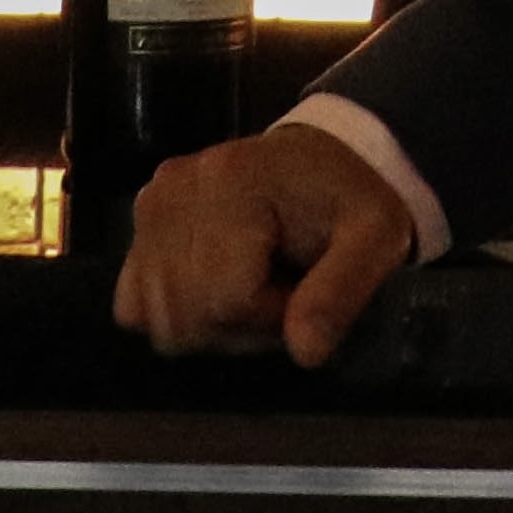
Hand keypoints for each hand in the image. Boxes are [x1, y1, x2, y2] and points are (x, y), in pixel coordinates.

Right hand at [112, 126, 415, 369]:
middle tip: (283, 293)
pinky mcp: (137, 229)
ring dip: (210, 324)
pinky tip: (218, 286)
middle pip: (188, 317)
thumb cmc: (351, 197)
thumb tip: (304, 352)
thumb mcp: (377, 236)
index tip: (304, 290)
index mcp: (231, 181)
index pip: (230, 300)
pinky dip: (178, 313)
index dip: (272, 316)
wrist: (323, 160)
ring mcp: (148, 209)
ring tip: (255, 287)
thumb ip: (344, 290)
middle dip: (242, 326)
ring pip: (159, 323)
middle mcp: (172, 192)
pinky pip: (135, 308)